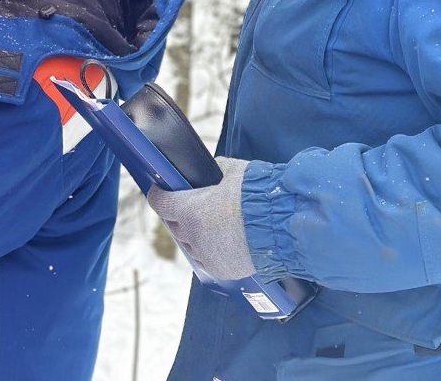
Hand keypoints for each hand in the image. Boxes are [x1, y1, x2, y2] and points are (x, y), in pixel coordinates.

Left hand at [147, 157, 254, 280]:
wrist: (282, 225)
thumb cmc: (257, 194)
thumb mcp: (233, 171)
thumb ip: (215, 171)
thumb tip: (211, 172)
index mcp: (190, 210)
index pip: (160, 203)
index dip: (158, 195)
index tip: (158, 191)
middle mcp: (193, 236)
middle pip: (174, 225)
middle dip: (177, 214)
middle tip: (185, 206)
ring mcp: (206, 255)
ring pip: (190, 244)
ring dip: (193, 234)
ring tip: (207, 224)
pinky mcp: (220, 270)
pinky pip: (207, 259)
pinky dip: (209, 250)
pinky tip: (220, 241)